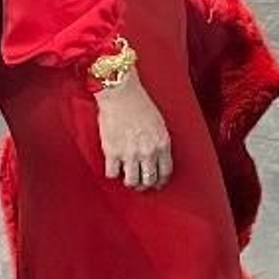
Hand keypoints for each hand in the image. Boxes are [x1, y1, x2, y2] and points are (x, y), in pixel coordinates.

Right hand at [95, 74, 173, 190]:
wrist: (120, 93)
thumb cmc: (139, 103)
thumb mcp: (159, 123)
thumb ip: (159, 142)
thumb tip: (157, 157)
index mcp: (162, 144)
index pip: (165, 172)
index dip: (161, 181)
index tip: (157, 183)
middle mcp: (148, 152)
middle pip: (149, 180)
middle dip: (145, 185)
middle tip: (140, 184)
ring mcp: (130, 154)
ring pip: (131, 182)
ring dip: (129, 182)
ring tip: (126, 177)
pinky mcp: (112, 152)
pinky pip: (113, 174)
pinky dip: (113, 173)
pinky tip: (113, 167)